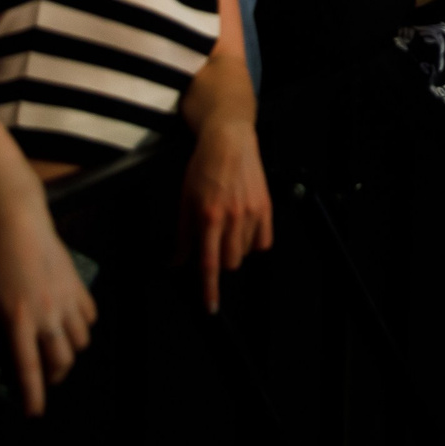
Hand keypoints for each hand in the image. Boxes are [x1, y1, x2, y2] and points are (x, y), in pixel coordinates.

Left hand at [0, 207, 97, 415]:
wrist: (16, 221)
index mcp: (17, 320)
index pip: (28, 367)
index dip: (32, 394)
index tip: (33, 411)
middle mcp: (46, 314)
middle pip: (62, 360)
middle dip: (56, 376)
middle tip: (47, 377)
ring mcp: (65, 299)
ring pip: (80, 340)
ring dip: (71, 350)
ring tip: (60, 349)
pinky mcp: (76, 283)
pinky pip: (89, 314)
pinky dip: (84, 323)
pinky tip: (73, 322)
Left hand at [178, 113, 271, 310]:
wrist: (229, 140)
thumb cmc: (205, 165)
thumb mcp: (185, 200)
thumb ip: (183, 234)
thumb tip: (177, 260)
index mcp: (209, 216)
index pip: (209, 263)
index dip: (208, 289)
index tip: (209, 305)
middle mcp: (232, 217)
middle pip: (229, 262)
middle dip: (218, 260)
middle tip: (211, 243)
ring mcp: (252, 213)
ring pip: (245, 253)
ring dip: (233, 250)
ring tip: (226, 229)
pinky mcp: (266, 208)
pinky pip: (263, 241)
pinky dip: (252, 242)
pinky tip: (243, 229)